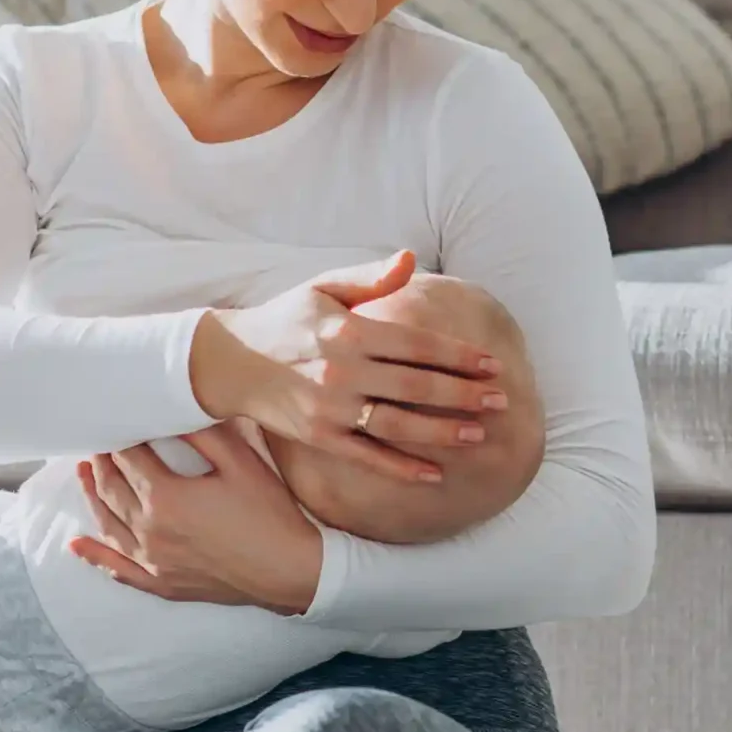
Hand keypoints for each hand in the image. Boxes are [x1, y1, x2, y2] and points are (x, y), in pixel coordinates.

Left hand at [70, 427, 323, 613]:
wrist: (291, 571)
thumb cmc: (270, 515)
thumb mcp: (241, 463)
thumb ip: (204, 434)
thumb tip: (175, 412)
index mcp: (166, 497)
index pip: (129, 458)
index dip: (121, 437)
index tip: (116, 421)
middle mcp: (150, 530)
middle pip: (112, 488)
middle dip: (102, 462)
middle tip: (97, 442)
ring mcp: (153, 560)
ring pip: (108, 524)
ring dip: (92, 496)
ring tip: (84, 474)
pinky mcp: (162, 582)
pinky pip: (119, 569)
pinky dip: (95, 556)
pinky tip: (77, 545)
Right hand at [187, 248, 509, 483]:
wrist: (229, 361)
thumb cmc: (286, 319)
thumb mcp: (323, 288)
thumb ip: (371, 279)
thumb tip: (412, 258)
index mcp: (348, 330)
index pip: (417, 343)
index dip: (458, 355)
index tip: (492, 364)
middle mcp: (341, 371)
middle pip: (415, 386)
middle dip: (463, 394)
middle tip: (501, 400)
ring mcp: (329, 408)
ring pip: (397, 425)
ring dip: (441, 432)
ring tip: (479, 435)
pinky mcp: (318, 437)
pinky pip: (367, 457)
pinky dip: (401, 467)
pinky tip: (434, 473)